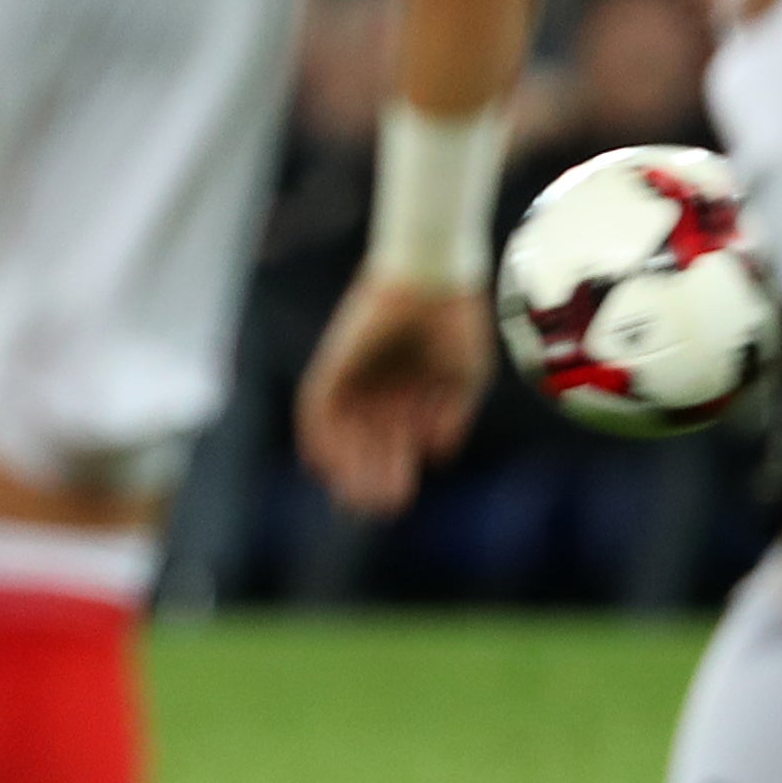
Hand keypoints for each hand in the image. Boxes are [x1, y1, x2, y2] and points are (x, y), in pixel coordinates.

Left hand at [295, 271, 496, 518]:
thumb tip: (435, 457)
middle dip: (373, 475)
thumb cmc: (457, 321)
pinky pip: (317, 406)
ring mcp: (356, 375)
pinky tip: (326, 465)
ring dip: (348, 464)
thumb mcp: (464, 378)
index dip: (393, 471)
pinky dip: (318, 436)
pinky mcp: (335, 363)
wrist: (435, 276)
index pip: (393, 442)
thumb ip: (451, 417)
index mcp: (410, 392)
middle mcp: (379, 387)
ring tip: (359, 495)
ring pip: (342, 431)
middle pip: (367, 442)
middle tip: (380, 506)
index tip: (397, 500)